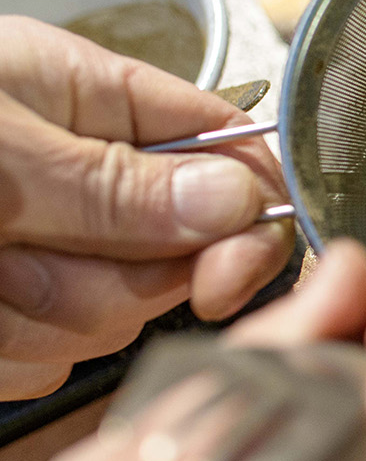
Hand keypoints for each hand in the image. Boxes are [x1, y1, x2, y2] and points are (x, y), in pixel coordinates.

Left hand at [0, 15, 291, 400]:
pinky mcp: (9, 312)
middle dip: (103, 278)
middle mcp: (82, 173)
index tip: (220, 279)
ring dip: (37, 313)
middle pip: (176, 256)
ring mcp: (46, 247)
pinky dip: (3, 349)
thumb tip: (241, 202)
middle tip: (16, 251)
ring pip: (109, 319)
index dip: (247, 219)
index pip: (230, 149)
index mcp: (93, 100)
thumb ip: (117, 183)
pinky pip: (48, 360)